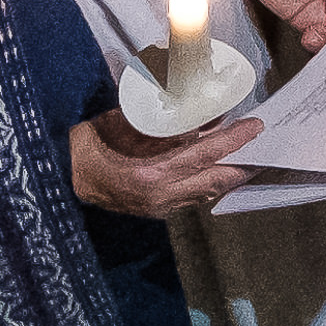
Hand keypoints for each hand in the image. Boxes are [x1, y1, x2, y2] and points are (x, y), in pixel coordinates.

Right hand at [69, 108, 261, 218]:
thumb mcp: (127, 123)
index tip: (257, 126)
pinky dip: (210, 183)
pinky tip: (221, 172)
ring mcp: (158, 208)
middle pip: (216, 181)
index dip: (235, 140)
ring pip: (208, 192)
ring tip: (251, 158)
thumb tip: (206, 113)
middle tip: (266, 148)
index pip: (206, 155)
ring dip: (230, 175)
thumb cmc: (90, 143)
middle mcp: (160, 196)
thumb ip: (166, 122)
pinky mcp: (156, 212)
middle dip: (244, 166)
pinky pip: (193, 198)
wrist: (59, 175)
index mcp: (152, 174)